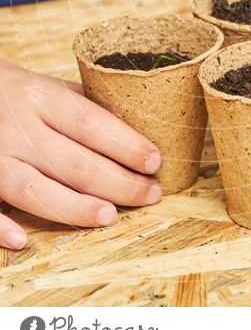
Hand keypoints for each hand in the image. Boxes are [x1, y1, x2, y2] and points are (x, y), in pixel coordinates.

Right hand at [0, 61, 162, 250]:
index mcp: (42, 97)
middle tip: (151, 193)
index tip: (155, 161)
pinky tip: (24, 241)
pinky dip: (1, 228)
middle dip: (118, 182)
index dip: (126, 145)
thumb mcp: (53, 88)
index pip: (90, 123)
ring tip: (111, 216)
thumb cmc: (24, 94)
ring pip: (34, 190)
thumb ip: (87, 108)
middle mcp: (18, 127)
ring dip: (75, 207)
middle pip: (72, 162)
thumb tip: (142, 131)